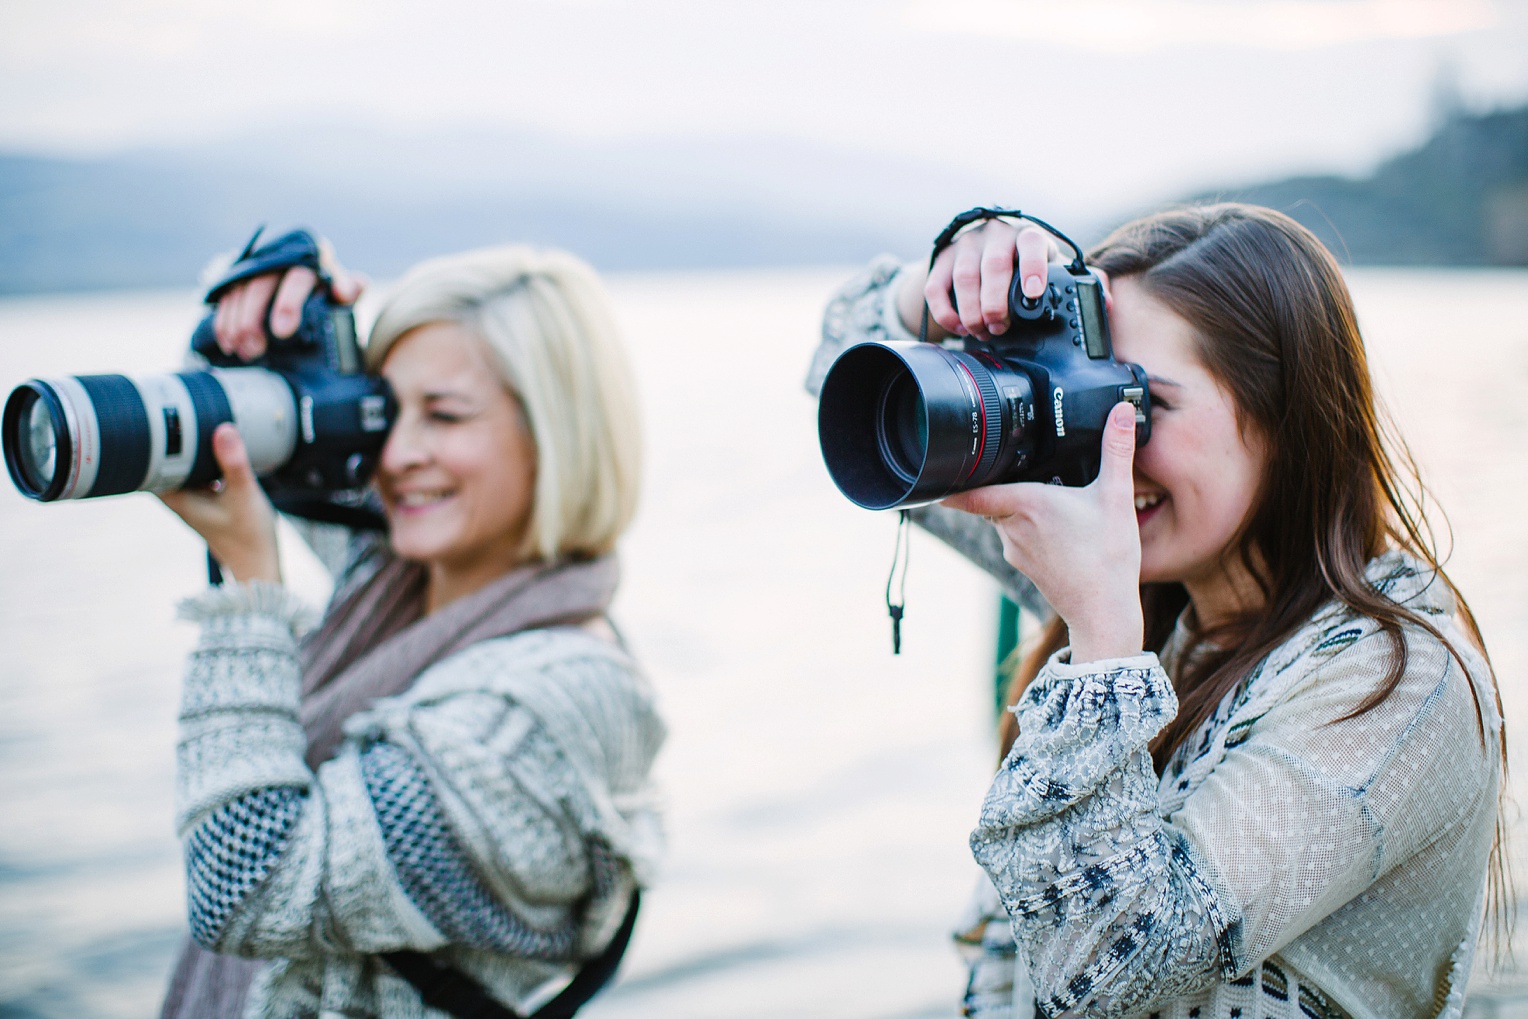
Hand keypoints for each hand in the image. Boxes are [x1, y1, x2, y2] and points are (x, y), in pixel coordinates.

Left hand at [159, 424, 280, 584]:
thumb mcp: (243, 494)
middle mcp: (179, 498)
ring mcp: (192, 501)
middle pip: (161, 462)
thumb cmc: (248, 536)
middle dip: (166, 439)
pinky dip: (202, 462)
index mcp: (177, 496)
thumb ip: (233, 462)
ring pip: (180, 468)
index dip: (146, 439)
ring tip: (192, 422)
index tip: (149, 414)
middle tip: (172, 410)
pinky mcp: (206, 502)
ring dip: (186, 450)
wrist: (259, 564)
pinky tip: (216, 450)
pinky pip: (197, 474)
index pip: (147, 462)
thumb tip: (223, 429)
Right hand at [211, 238, 364, 361]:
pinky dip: (225, 320)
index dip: (287, 303)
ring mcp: (259, 265)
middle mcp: (283, 256)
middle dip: (253, 317)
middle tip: (256, 348)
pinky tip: (228, 342)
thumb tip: (345, 290)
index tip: (282, 331)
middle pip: (261, 283)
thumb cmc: (337, 292)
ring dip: (237, 322)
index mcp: (313, 255)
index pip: (297, 277)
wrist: (323, 288)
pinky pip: (227, 296)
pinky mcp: (242, 278)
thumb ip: (351, 289)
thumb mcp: (350, 290)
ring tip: (244, 350)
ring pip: (240, 290)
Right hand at [895, 221, 1113, 341]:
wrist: (982, 249)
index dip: (1032, 266)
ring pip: (964, 277)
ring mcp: (966, 245)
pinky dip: (946, 312)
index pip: (1031, 242)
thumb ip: (1079, 282)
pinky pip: (937, 286)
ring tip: (981, 331)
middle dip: (996, 302)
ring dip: (972, 310)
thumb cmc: (1024, 264)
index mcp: (1027, 235)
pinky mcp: (942, 258)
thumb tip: (1107, 302)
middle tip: (1000, 327)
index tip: (1034, 293)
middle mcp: (996, 234)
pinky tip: (958, 327)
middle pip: (993, 265)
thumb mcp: (1051, 267)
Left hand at [943, 402, 1143, 664]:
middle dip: (997, 483)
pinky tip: (1054, 526)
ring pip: (1003, 517)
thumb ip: (1117, 449)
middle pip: (990, 498)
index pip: (972, 492)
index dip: (949, 484)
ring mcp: (1014, 549)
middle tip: (1005, 464)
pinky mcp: (1023, 565)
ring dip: (1016, 506)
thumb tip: (1122, 409)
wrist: (1104, 612)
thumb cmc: (1107, 558)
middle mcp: (1011, 527)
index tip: (930, 472)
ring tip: (1044, 494)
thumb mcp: (1116, 497)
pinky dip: (1027, 527)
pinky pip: (1016, 537)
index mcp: (1026, 504)